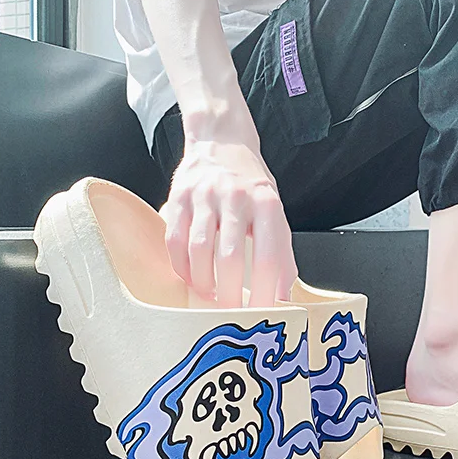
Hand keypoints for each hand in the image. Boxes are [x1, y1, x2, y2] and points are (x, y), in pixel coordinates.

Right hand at [160, 114, 296, 308]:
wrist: (221, 141)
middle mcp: (236, 198)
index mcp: (267, 204)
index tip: (262, 316)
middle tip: (232, 317)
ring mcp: (204, 196)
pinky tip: (190, 279)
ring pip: (199, 251)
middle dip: (230, 296)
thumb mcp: (275, 212)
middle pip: (231, 259)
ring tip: (211, 299)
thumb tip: (283, 295)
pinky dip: (181, 267)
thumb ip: (281, 252)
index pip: (268, 257)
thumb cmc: (251, 185)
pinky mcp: (178, 197)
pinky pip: (174, 240)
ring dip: (204, 284)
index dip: (264, 292)